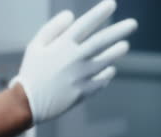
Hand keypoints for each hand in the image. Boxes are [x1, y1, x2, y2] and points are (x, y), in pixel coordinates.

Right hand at [12, 0, 137, 123]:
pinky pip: (101, 81)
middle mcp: (74, 59)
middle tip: (133, 24)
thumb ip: (52, 29)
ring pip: (106, 60)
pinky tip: (109, 70)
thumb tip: (70, 15)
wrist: (27, 103)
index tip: (111, 4)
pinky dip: (107, 74)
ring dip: (117, 51)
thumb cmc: (31, 72)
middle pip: (102, 41)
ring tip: (124, 46)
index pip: (85, 25)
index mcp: (61, 46)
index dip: (99, 13)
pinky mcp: (83, 92)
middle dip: (119, 30)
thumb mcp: (34, 47)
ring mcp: (80, 76)